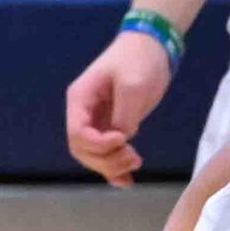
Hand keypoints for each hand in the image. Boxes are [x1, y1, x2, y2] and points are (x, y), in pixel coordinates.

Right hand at [66, 30, 176, 184]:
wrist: (152, 49)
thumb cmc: (139, 60)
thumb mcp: (132, 86)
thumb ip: (123, 115)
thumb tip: (121, 139)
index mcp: (80, 99)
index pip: (77, 133)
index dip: (98, 144)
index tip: (123, 140)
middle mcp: (84, 112)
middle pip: (82, 150)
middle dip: (106, 160)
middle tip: (134, 157)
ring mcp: (97, 121)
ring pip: (93, 156)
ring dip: (112, 166)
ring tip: (136, 162)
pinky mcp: (113, 127)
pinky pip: (106, 155)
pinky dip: (115, 170)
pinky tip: (127, 181)